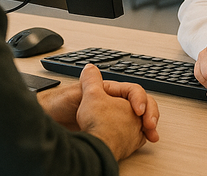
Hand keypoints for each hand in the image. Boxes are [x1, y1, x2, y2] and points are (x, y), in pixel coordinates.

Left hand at [38, 70, 159, 142]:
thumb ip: (88, 82)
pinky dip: (142, 135)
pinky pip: (134, 132)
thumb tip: (91, 67)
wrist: (55, 124)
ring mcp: (116, 118)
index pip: (132, 91)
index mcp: (109, 91)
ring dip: (149, 125)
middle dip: (150, 113)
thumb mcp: (75, 93)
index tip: (138, 111)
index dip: (139, 99)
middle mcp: (115, 103)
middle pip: (141, 104)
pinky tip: (145, 140)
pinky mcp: (114, 131)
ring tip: (151, 135)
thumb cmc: (61, 106)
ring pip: (140, 118)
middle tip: (151, 125)